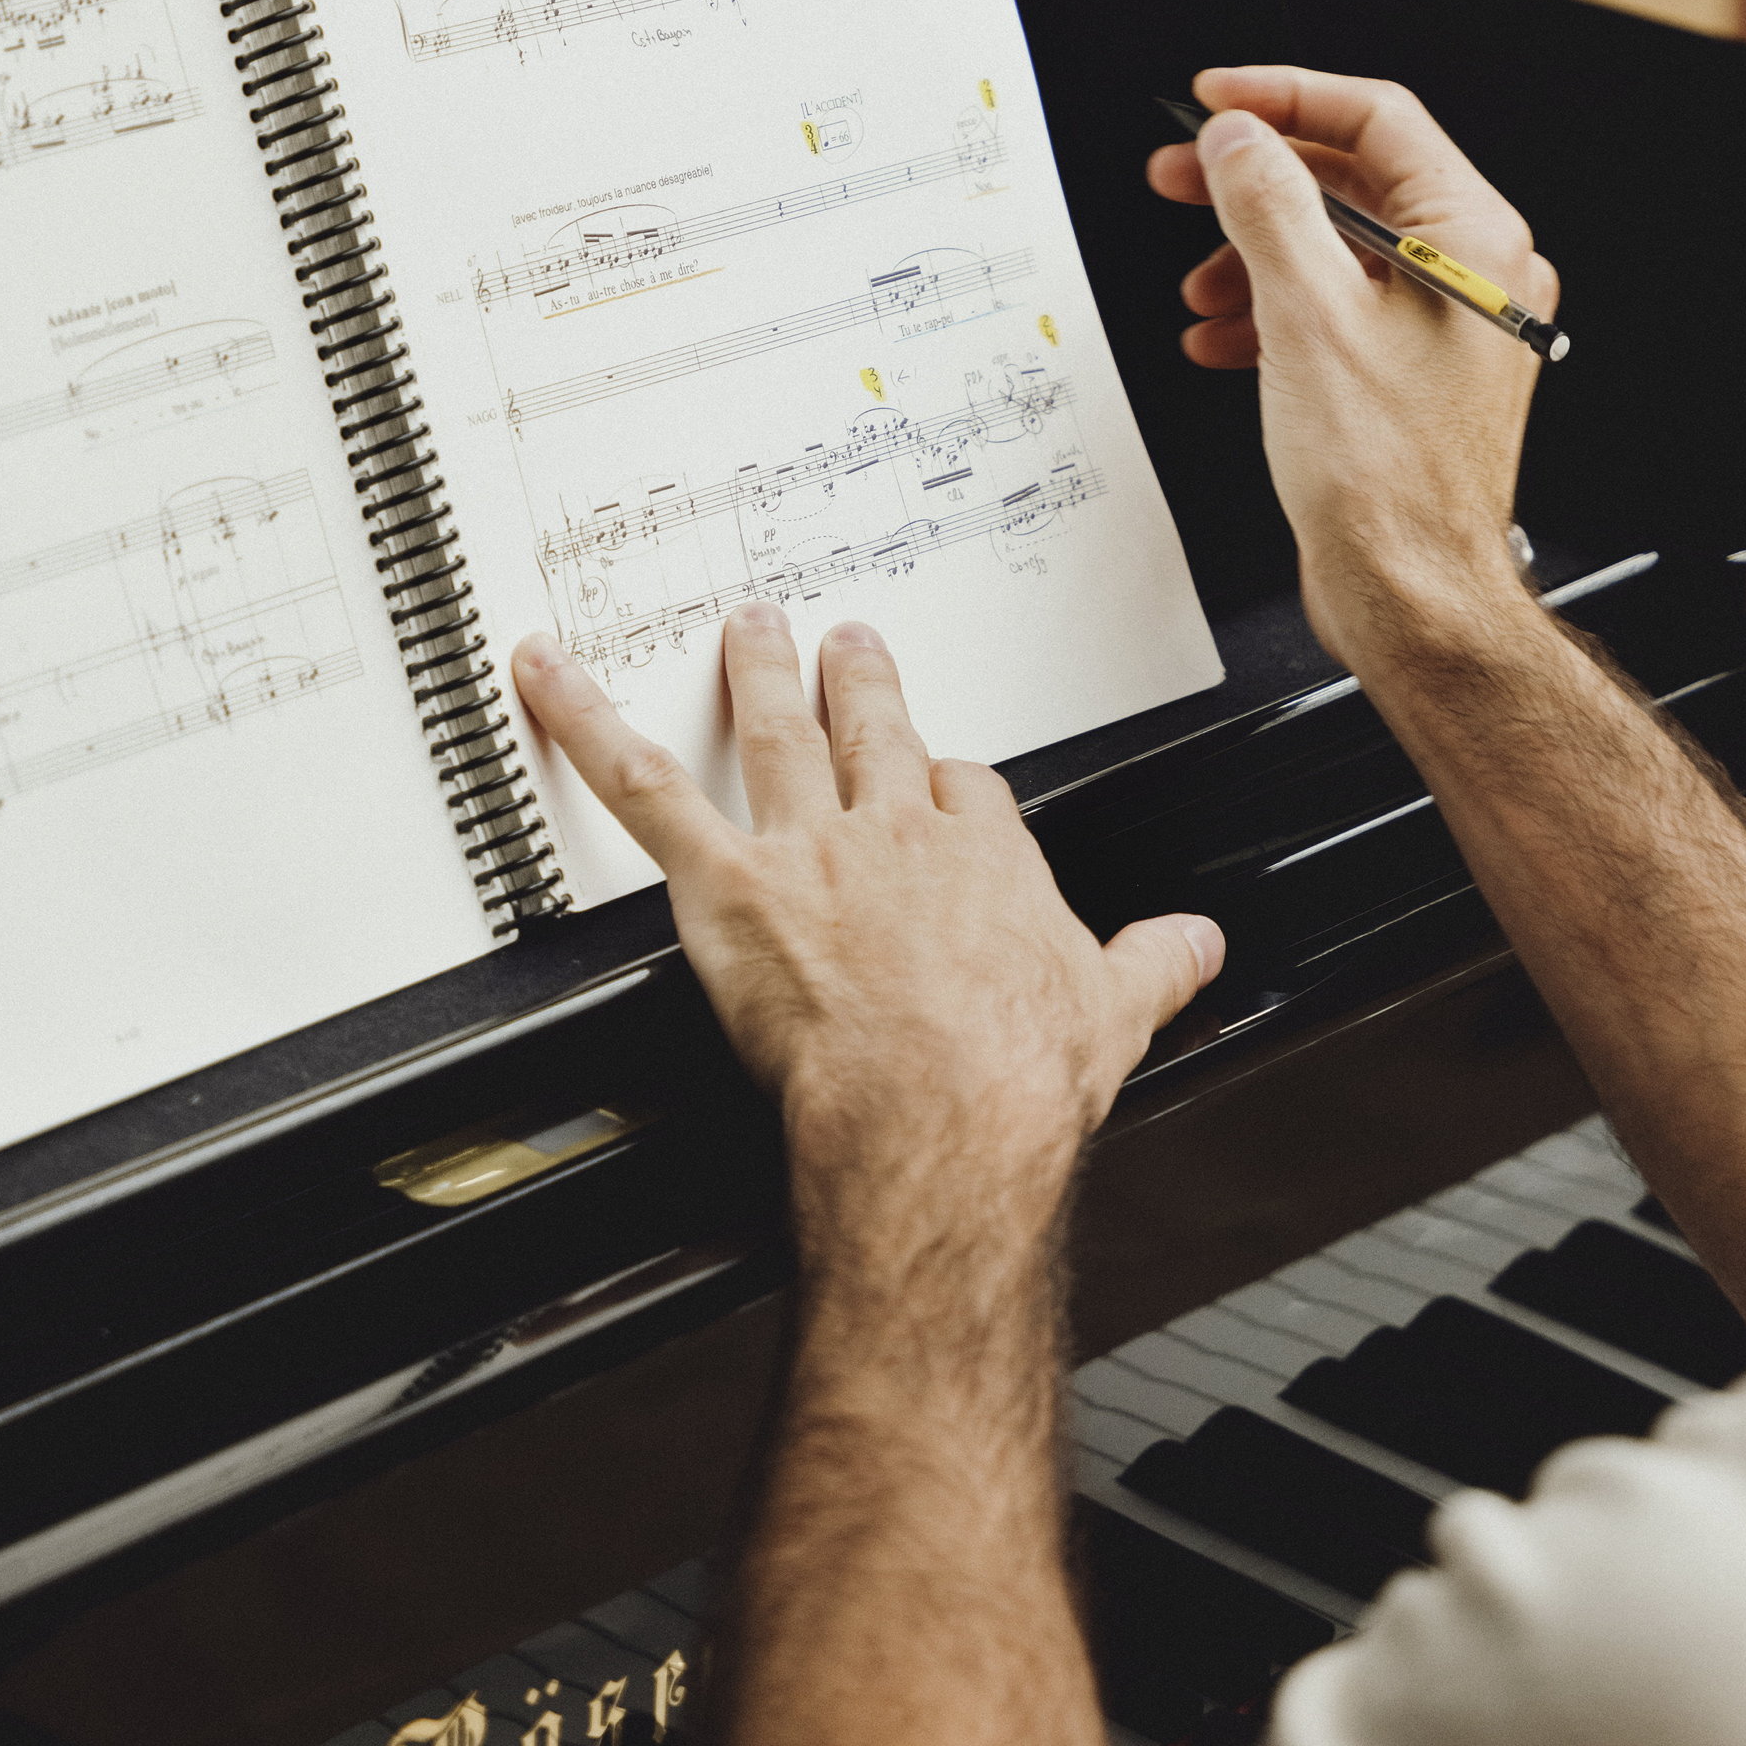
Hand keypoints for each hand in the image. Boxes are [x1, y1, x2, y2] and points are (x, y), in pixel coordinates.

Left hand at [512, 609, 1221, 1213]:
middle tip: (848, 639)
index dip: (950, 784)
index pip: (966, 790)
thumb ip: (1157, 964)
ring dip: (760, 672)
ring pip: (780, 735)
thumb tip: (1197, 944)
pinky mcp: (730, 884)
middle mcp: (894, 832)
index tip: (946, 784)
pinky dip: (585, 723)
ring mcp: (809, 849)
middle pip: (876, 734)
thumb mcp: (1120, 1011)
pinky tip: (547, 678)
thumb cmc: (1016, 1076)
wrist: (942, 1118)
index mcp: (984, 858)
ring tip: (748, 628)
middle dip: (861, 681)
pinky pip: (645, 789)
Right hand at [1146, 66, 1553, 661]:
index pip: (1376, 119)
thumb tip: (1238, 139)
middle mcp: (1473, 273)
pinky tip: (1224, 336)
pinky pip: (1336, 307)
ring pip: (1334, 248)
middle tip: (1180, 177)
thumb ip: (1266, 204)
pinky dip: (1273, 311)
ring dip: (1253, 256)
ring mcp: (1446, 324)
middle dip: (1254, 184)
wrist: (1409, 592)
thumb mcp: (1304, 313)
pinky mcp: (1414, 370)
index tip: (1218, 97)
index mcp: (1474, 239)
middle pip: (1349, 181)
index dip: (1284, 97)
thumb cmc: (1388, 480)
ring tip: (1201, 285)